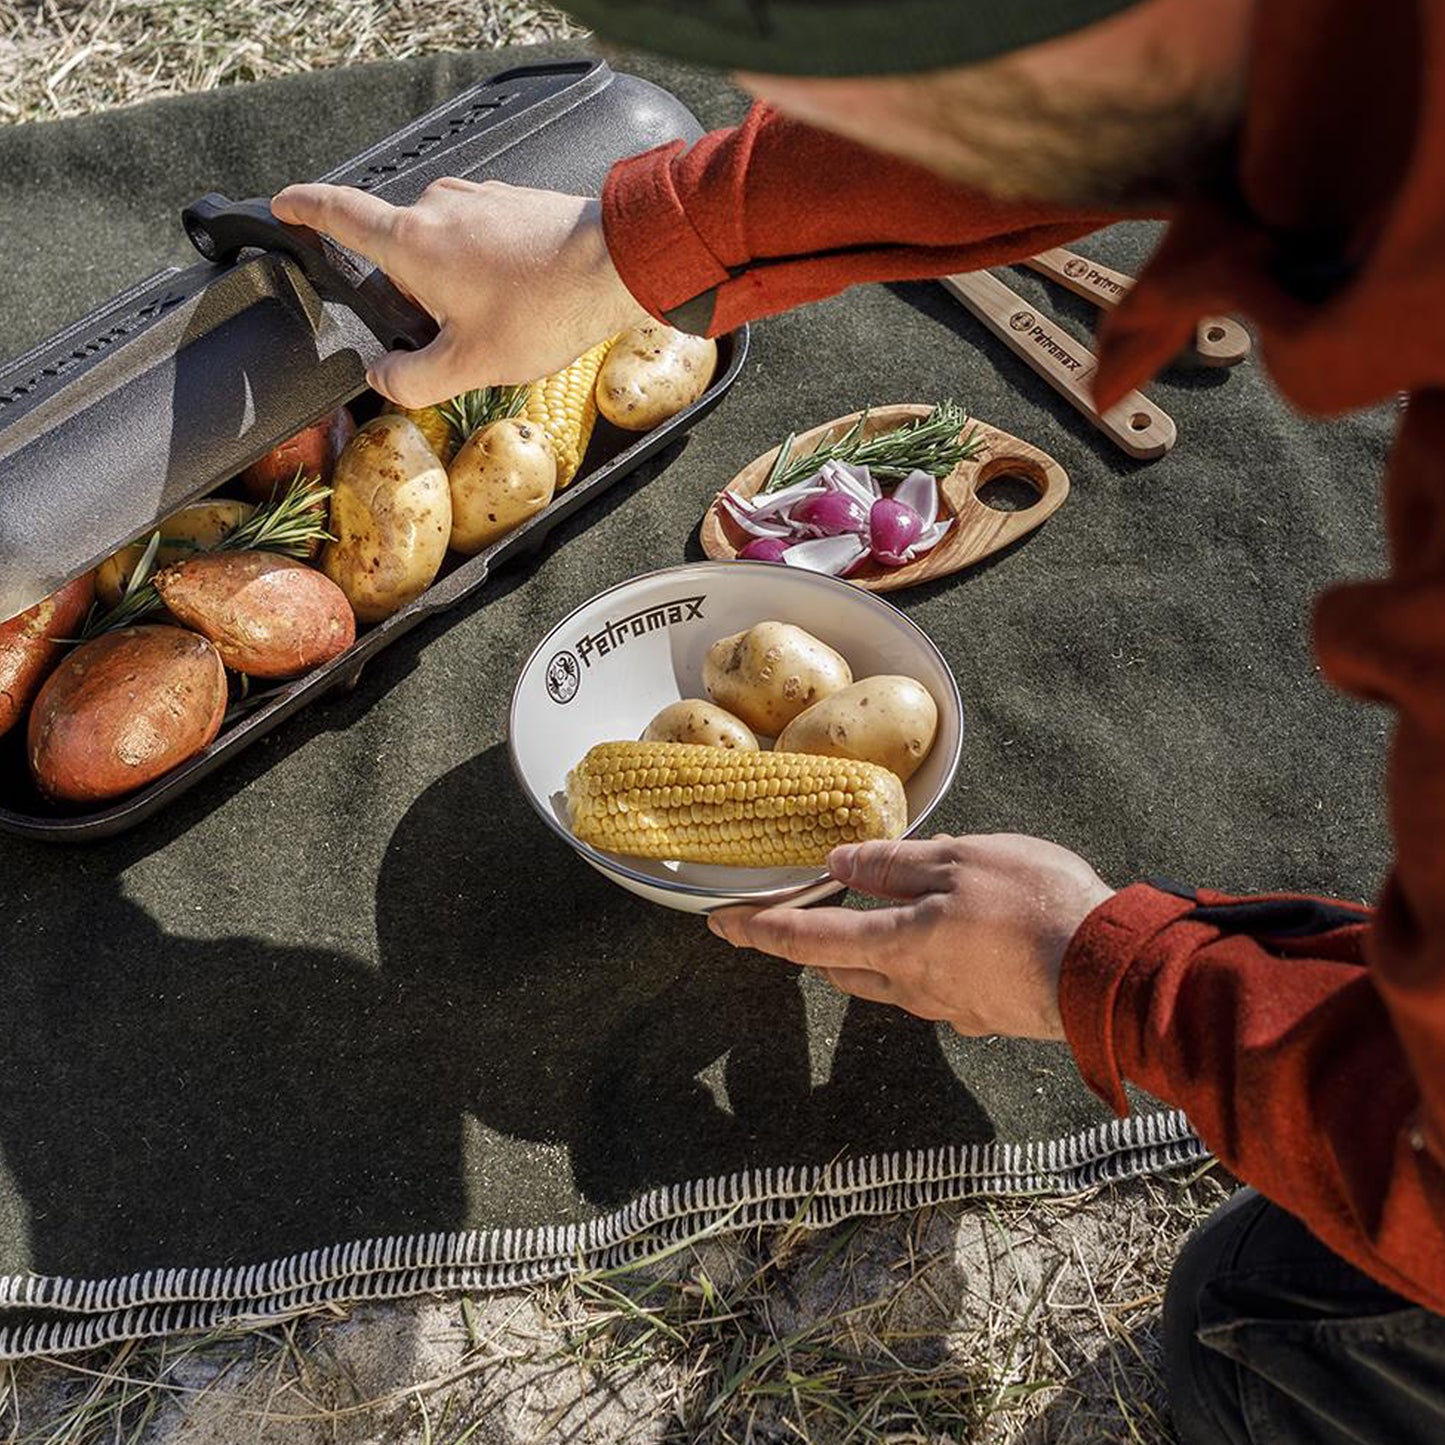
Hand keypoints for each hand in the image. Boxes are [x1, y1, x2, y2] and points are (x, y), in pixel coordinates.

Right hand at [270, 179, 649, 406]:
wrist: (618, 266)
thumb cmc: (545, 308)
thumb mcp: (470, 365)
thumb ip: (413, 380)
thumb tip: (383, 379)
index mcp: (412, 241)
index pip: (338, 214)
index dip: (302, 209)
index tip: (281, 206)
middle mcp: (438, 206)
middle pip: (398, 251)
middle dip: (411, 295)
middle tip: (448, 337)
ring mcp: (477, 199)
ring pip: (441, 246)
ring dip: (453, 285)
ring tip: (496, 322)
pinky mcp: (512, 203)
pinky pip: (478, 237)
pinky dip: (484, 270)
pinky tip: (519, 301)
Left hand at [708, 834, 1113, 1039]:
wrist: (1112, 974)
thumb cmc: (1036, 906)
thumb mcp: (960, 860)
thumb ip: (895, 864)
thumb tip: (841, 864)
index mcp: (897, 945)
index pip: (808, 940)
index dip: (760, 931)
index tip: (722, 925)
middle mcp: (913, 987)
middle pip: (842, 968)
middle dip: (814, 945)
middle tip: (799, 915)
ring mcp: (950, 1008)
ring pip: (887, 982)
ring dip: (869, 952)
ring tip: (877, 916)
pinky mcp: (984, 1016)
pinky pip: (935, 988)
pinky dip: (923, 960)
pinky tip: (950, 937)